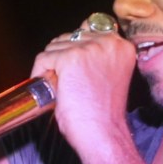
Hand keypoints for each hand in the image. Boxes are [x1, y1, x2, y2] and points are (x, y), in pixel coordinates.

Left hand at [31, 17, 136, 154]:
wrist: (103, 135)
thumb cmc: (103, 115)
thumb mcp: (108, 77)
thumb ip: (97, 58)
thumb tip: (72, 44)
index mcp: (122, 46)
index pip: (91, 27)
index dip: (76, 47)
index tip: (69, 67)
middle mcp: (109, 42)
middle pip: (70, 36)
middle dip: (61, 57)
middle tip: (61, 82)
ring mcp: (90, 49)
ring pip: (55, 46)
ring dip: (51, 66)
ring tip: (58, 89)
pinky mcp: (70, 58)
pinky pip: (44, 58)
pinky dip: (39, 73)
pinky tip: (48, 90)